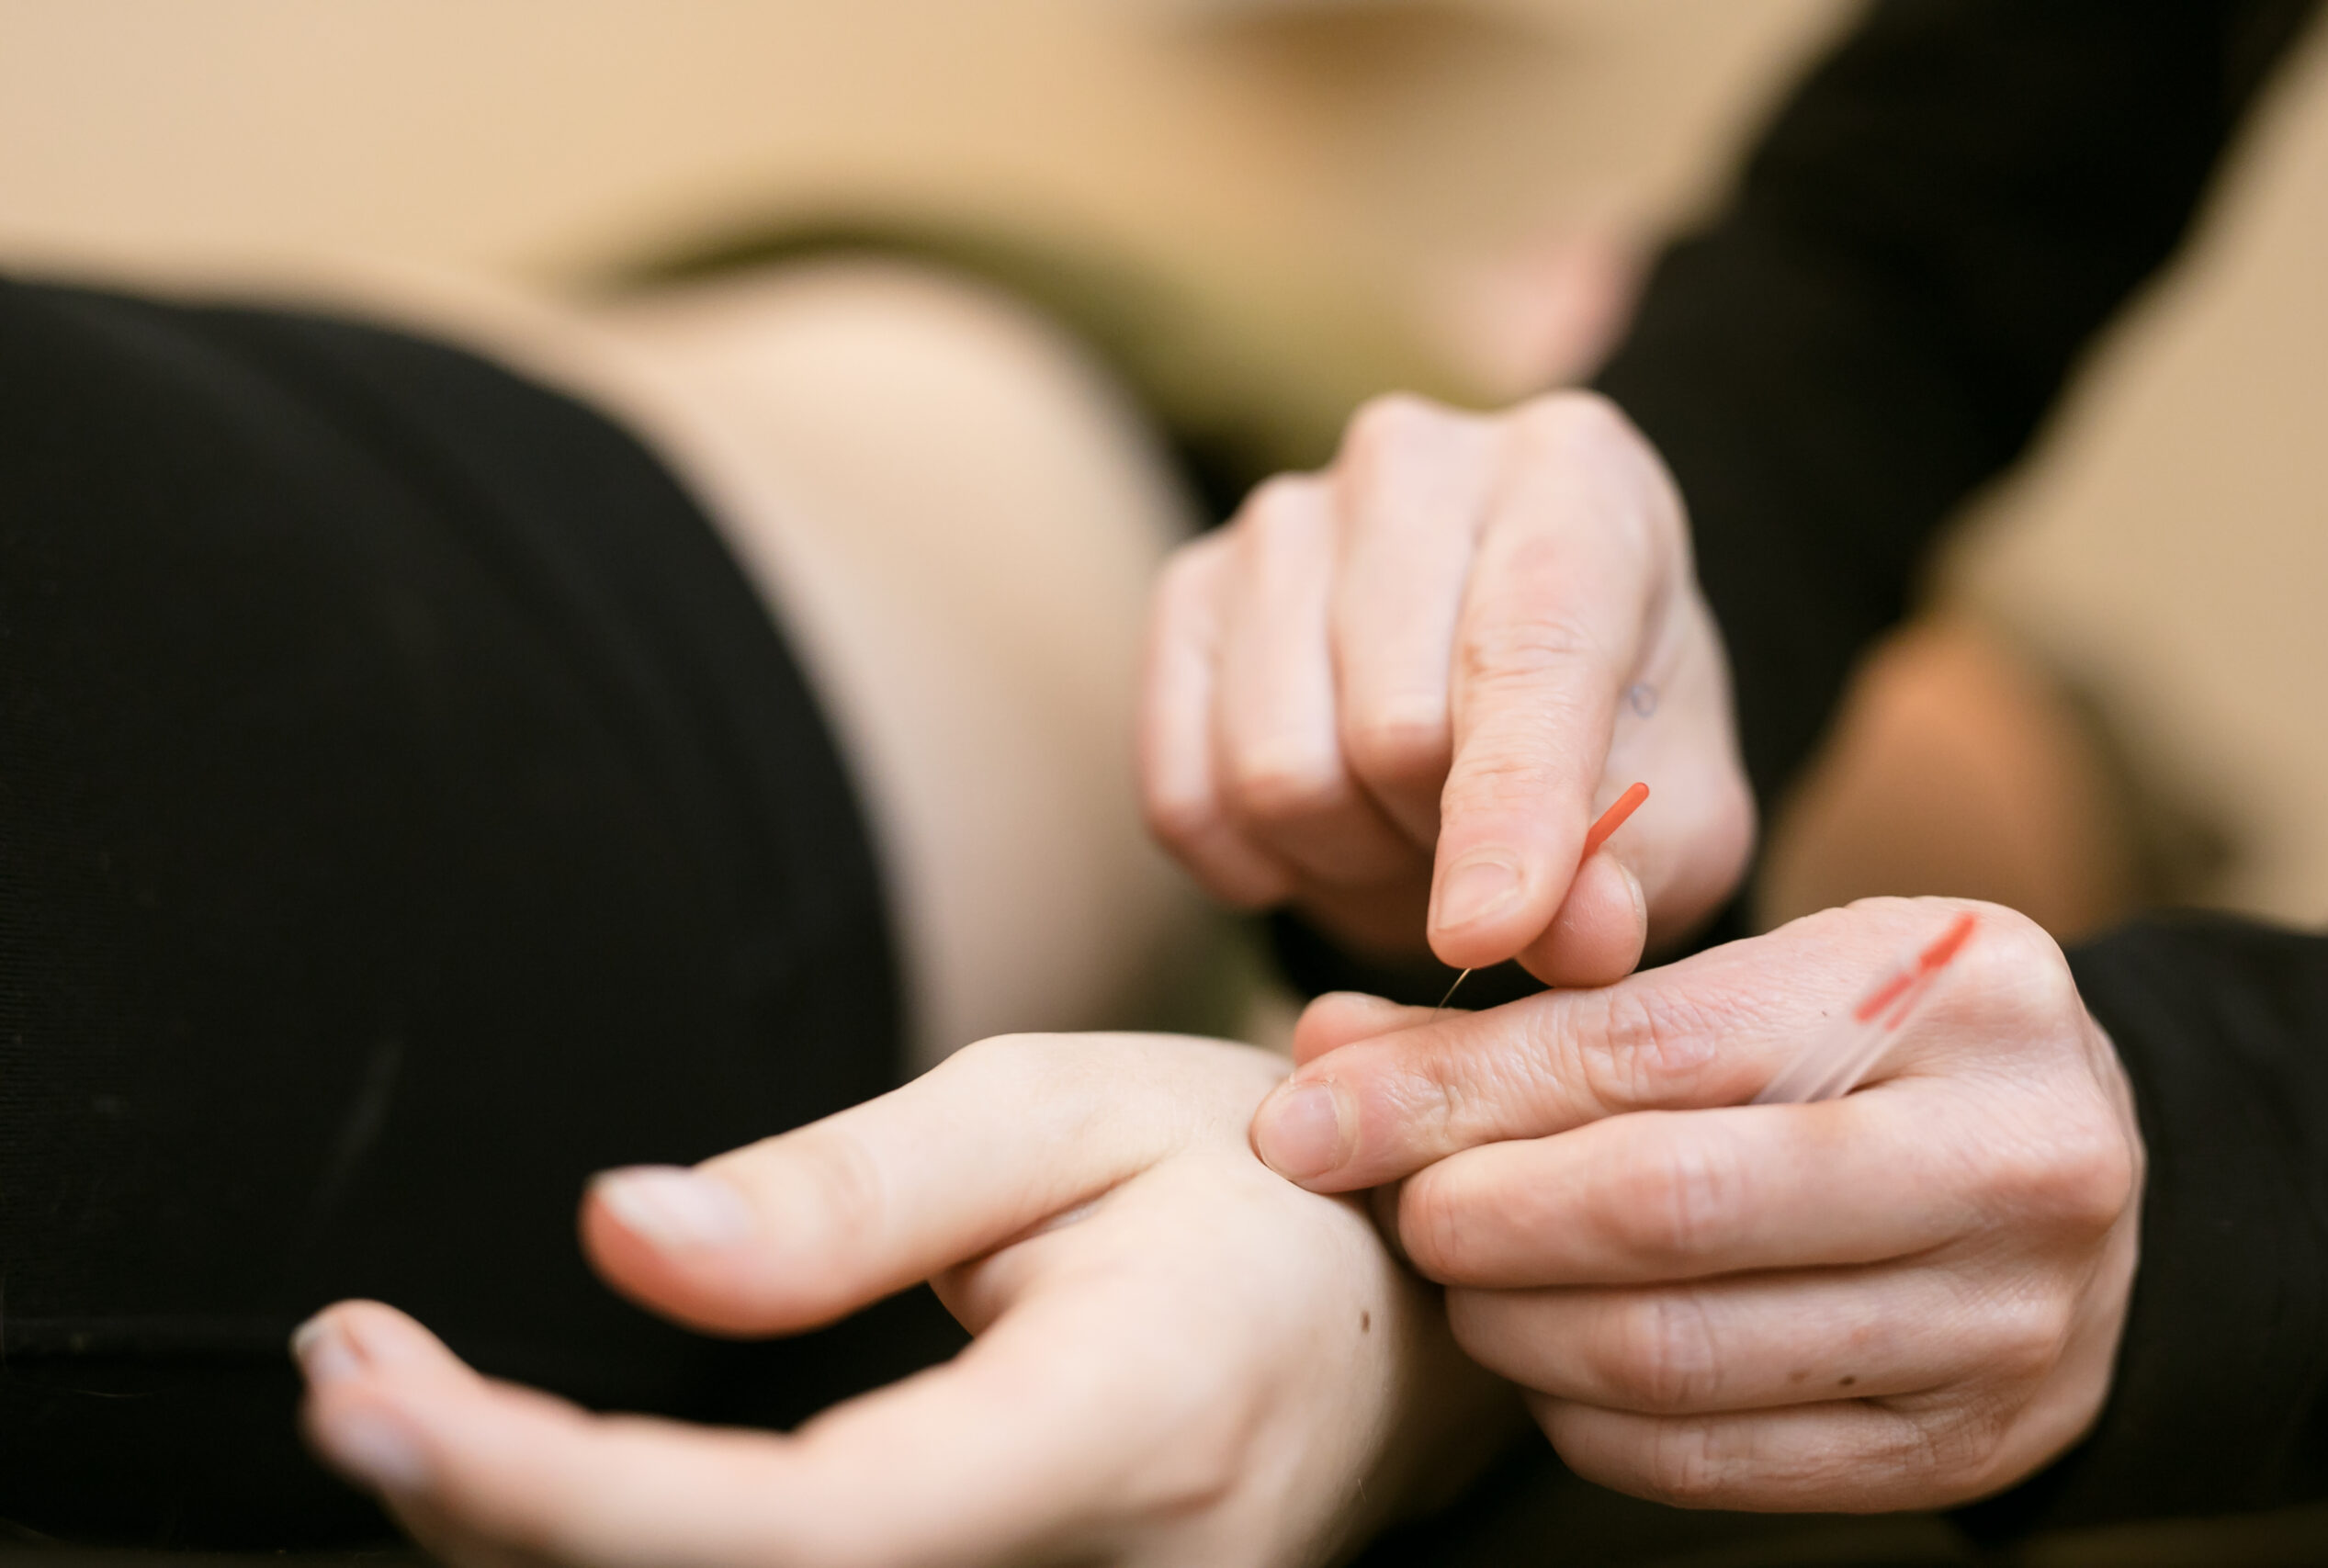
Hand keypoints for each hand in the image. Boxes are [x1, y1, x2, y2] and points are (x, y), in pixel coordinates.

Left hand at [294, 1034, 1514, 1567]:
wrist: (1399, 1324)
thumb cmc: (1243, 1185)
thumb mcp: (1061, 1110)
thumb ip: (848, 1193)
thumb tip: (616, 1238)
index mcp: (1130, 1427)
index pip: (808, 1527)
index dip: (557, 1492)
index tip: (367, 1386)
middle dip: (498, 1523)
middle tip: (351, 1377)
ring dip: (550, 1552)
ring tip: (413, 1412)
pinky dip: (651, 1566)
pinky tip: (552, 1488)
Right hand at [1138, 391, 1752, 984]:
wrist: (1505, 693)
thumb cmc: (1613, 737)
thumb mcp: (1677, 818)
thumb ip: (1639, 872)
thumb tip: (1574, 935)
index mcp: (1573, 475)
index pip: (1526, 651)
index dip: (1509, 807)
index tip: (1489, 931)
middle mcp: (1412, 460)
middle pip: (1391, 731)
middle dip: (1441, 844)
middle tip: (1485, 851)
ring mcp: (1282, 519)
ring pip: (1277, 775)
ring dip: (1350, 859)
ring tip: (1410, 831)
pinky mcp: (1187, 592)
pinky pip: (1184, 799)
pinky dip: (1255, 866)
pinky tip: (1324, 831)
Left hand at [1250, 899, 2143, 1511]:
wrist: (2078, 1171)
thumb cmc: (1881, 1049)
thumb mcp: (1756, 980)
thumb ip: (1545, 1017)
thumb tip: (1324, 1061)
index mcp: (1962, 988)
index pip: (1647, 1045)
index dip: (1449, 1091)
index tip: (1309, 1118)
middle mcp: (2013, 1154)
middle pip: (1665, 1205)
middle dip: (1475, 1214)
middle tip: (1397, 1212)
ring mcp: (2006, 1319)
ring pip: (1677, 1351)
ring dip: (1516, 1326)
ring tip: (1460, 1281)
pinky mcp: (1966, 1444)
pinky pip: (1718, 1460)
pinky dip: (1588, 1422)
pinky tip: (1547, 1364)